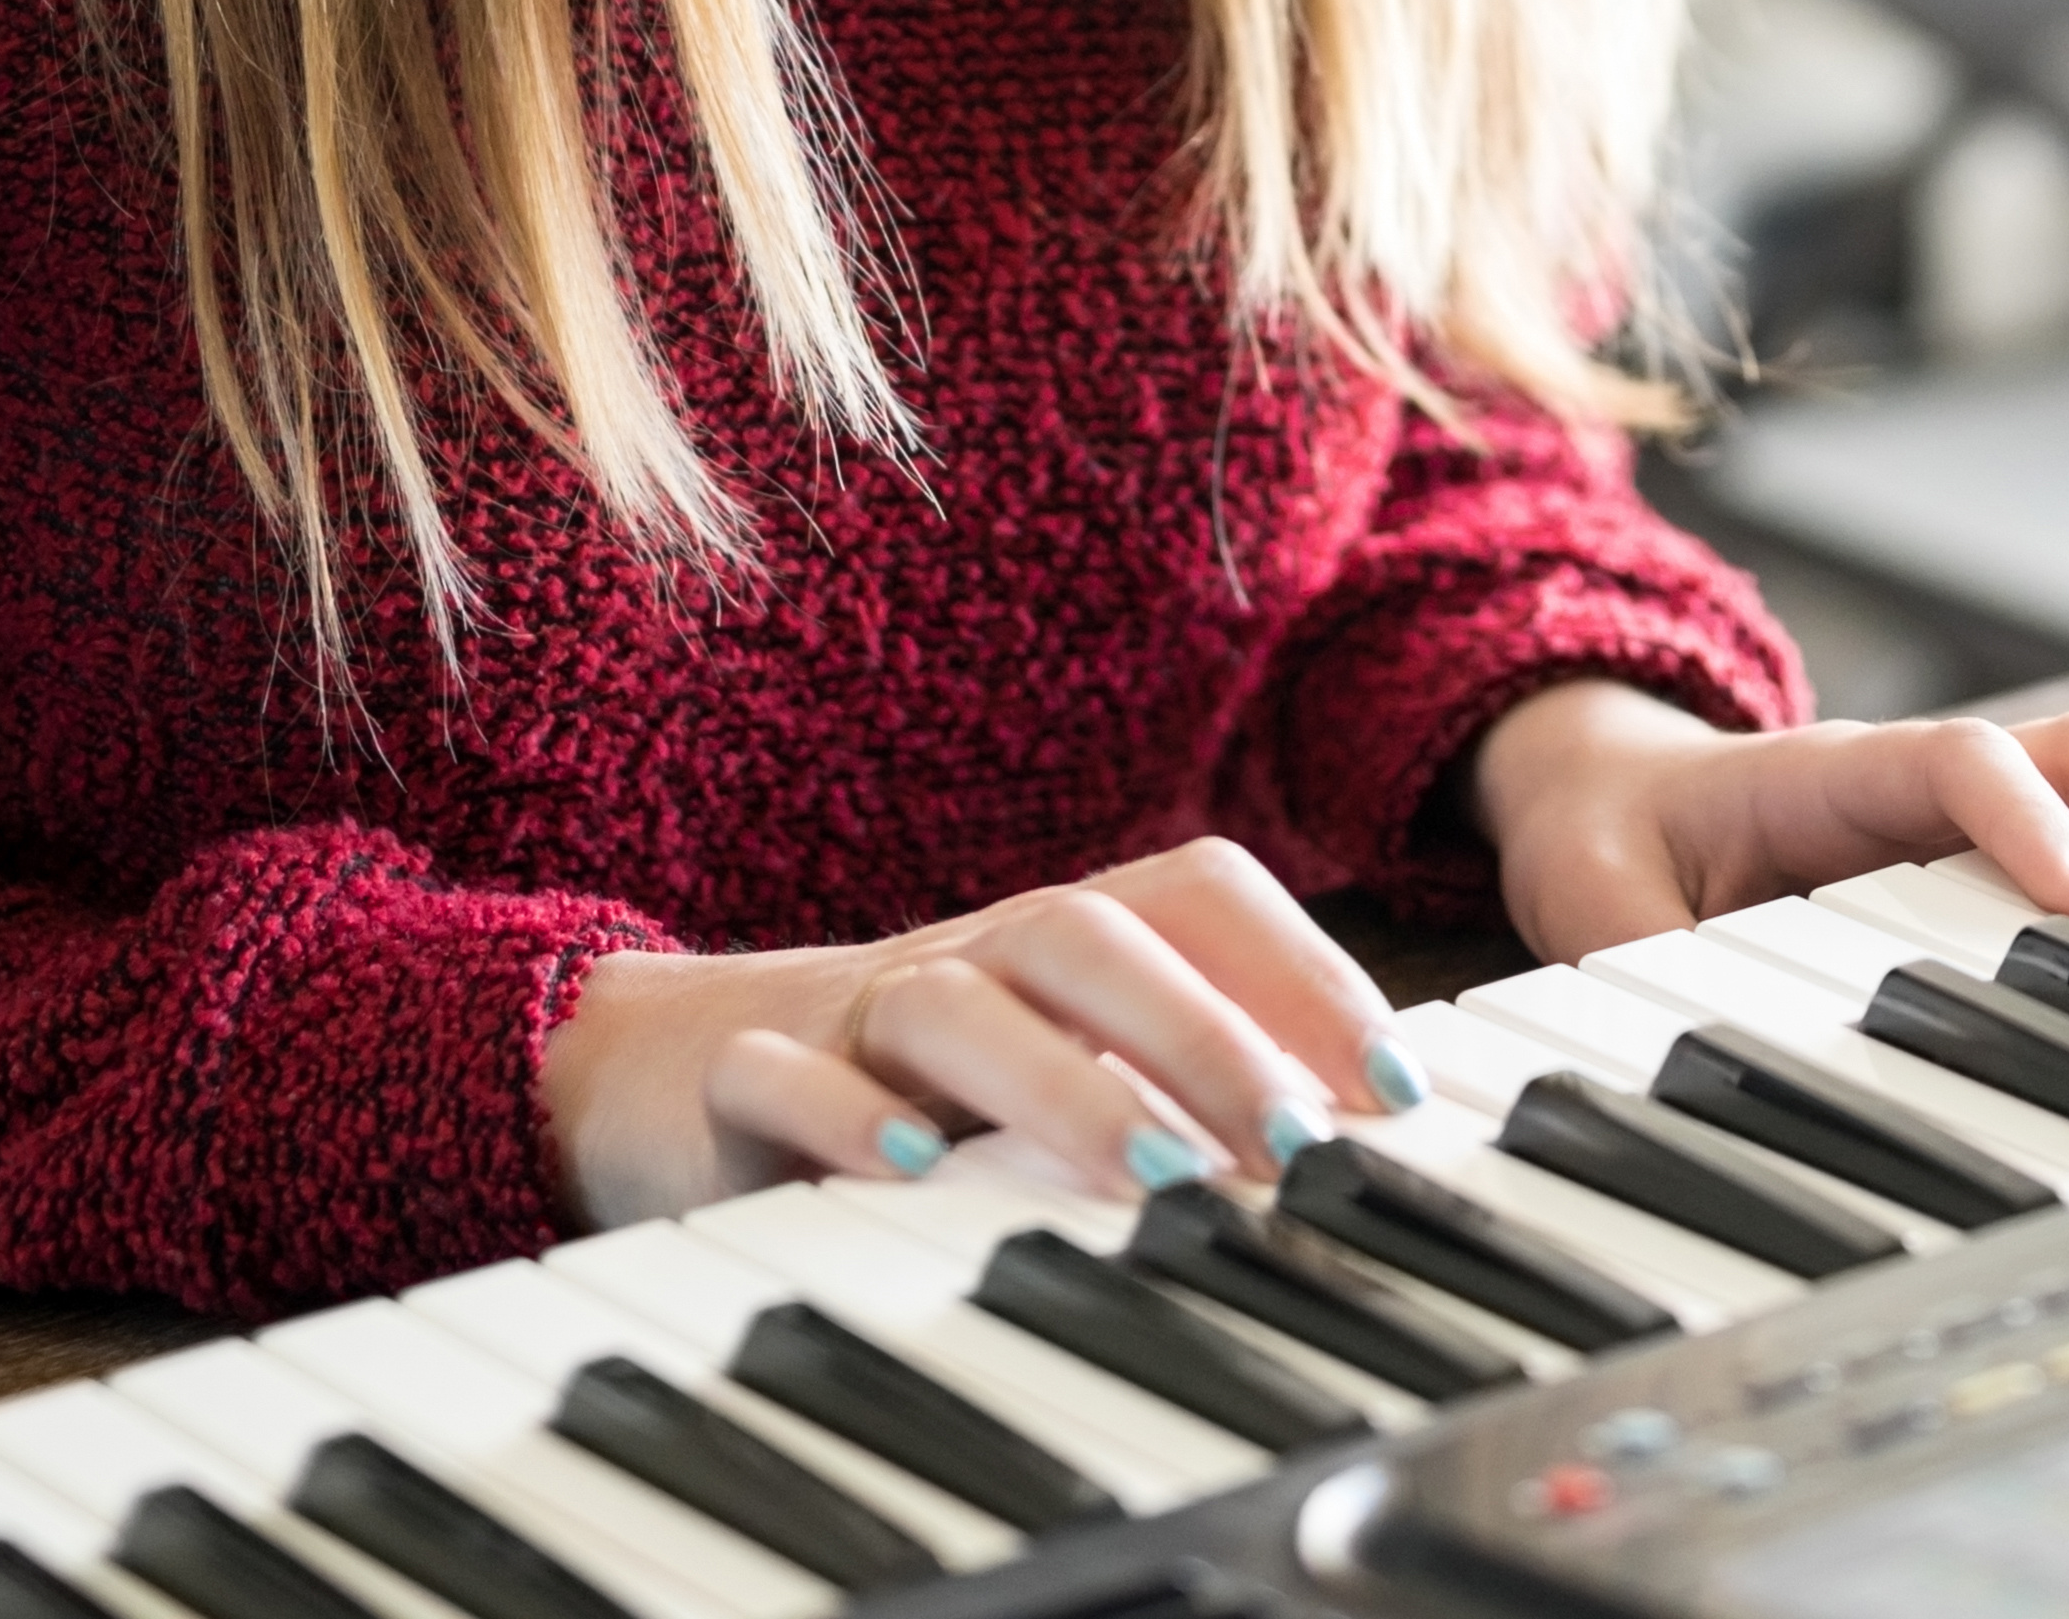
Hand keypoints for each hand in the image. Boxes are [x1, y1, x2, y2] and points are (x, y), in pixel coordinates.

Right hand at [535, 838, 1424, 1227]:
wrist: (674, 1068)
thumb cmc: (918, 1082)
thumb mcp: (1066, 1078)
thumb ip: (1191, 1093)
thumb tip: (1366, 1151)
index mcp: (1064, 937)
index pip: (1201, 895)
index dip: (1305, 971)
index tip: (1395, 1087)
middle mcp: (974, 952)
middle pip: (1092, 937)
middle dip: (1208, 1035)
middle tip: (1298, 1143)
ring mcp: (853, 1008)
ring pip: (956, 1001)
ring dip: (1065, 1084)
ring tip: (1154, 1174)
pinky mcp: (740, 1074)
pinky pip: (783, 1073)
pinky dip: (843, 1113)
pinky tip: (902, 1169)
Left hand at [1471, 679, 2068, 960]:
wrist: (1610, 785)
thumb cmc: (1612, 843)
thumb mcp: (1588, 900)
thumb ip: (1632, 951)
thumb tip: (1672, 1016)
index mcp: (1827, 775)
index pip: (1953, 766)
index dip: (2023, 818)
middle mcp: (1920, 768)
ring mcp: (1970, 792)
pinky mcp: (1998, 829)